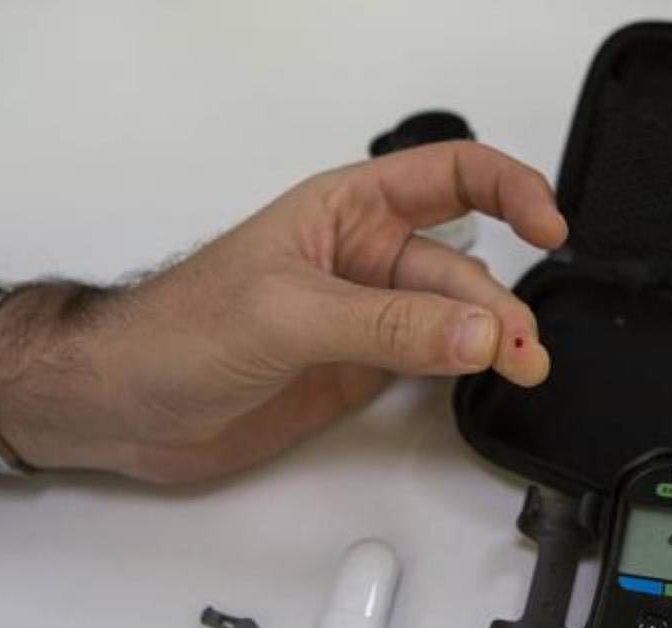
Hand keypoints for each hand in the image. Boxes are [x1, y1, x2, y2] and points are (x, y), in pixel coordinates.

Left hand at [0, 141, 566, 481]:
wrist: (122, 407)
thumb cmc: (175, 328)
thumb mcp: (286, 313)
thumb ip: (387, 325)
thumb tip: (477, 332)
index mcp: (344, 212)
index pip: (448, 177)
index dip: (509, 188)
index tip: (549, 227)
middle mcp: (363, 259)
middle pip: (461, 265)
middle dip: (497, 302)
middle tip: (517, 350)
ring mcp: (366, 319)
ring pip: (454, 319)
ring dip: (492, 340)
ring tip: (519, 366)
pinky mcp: (361, 371)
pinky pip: (433, 362)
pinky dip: (465, 371)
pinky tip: (484, 378)